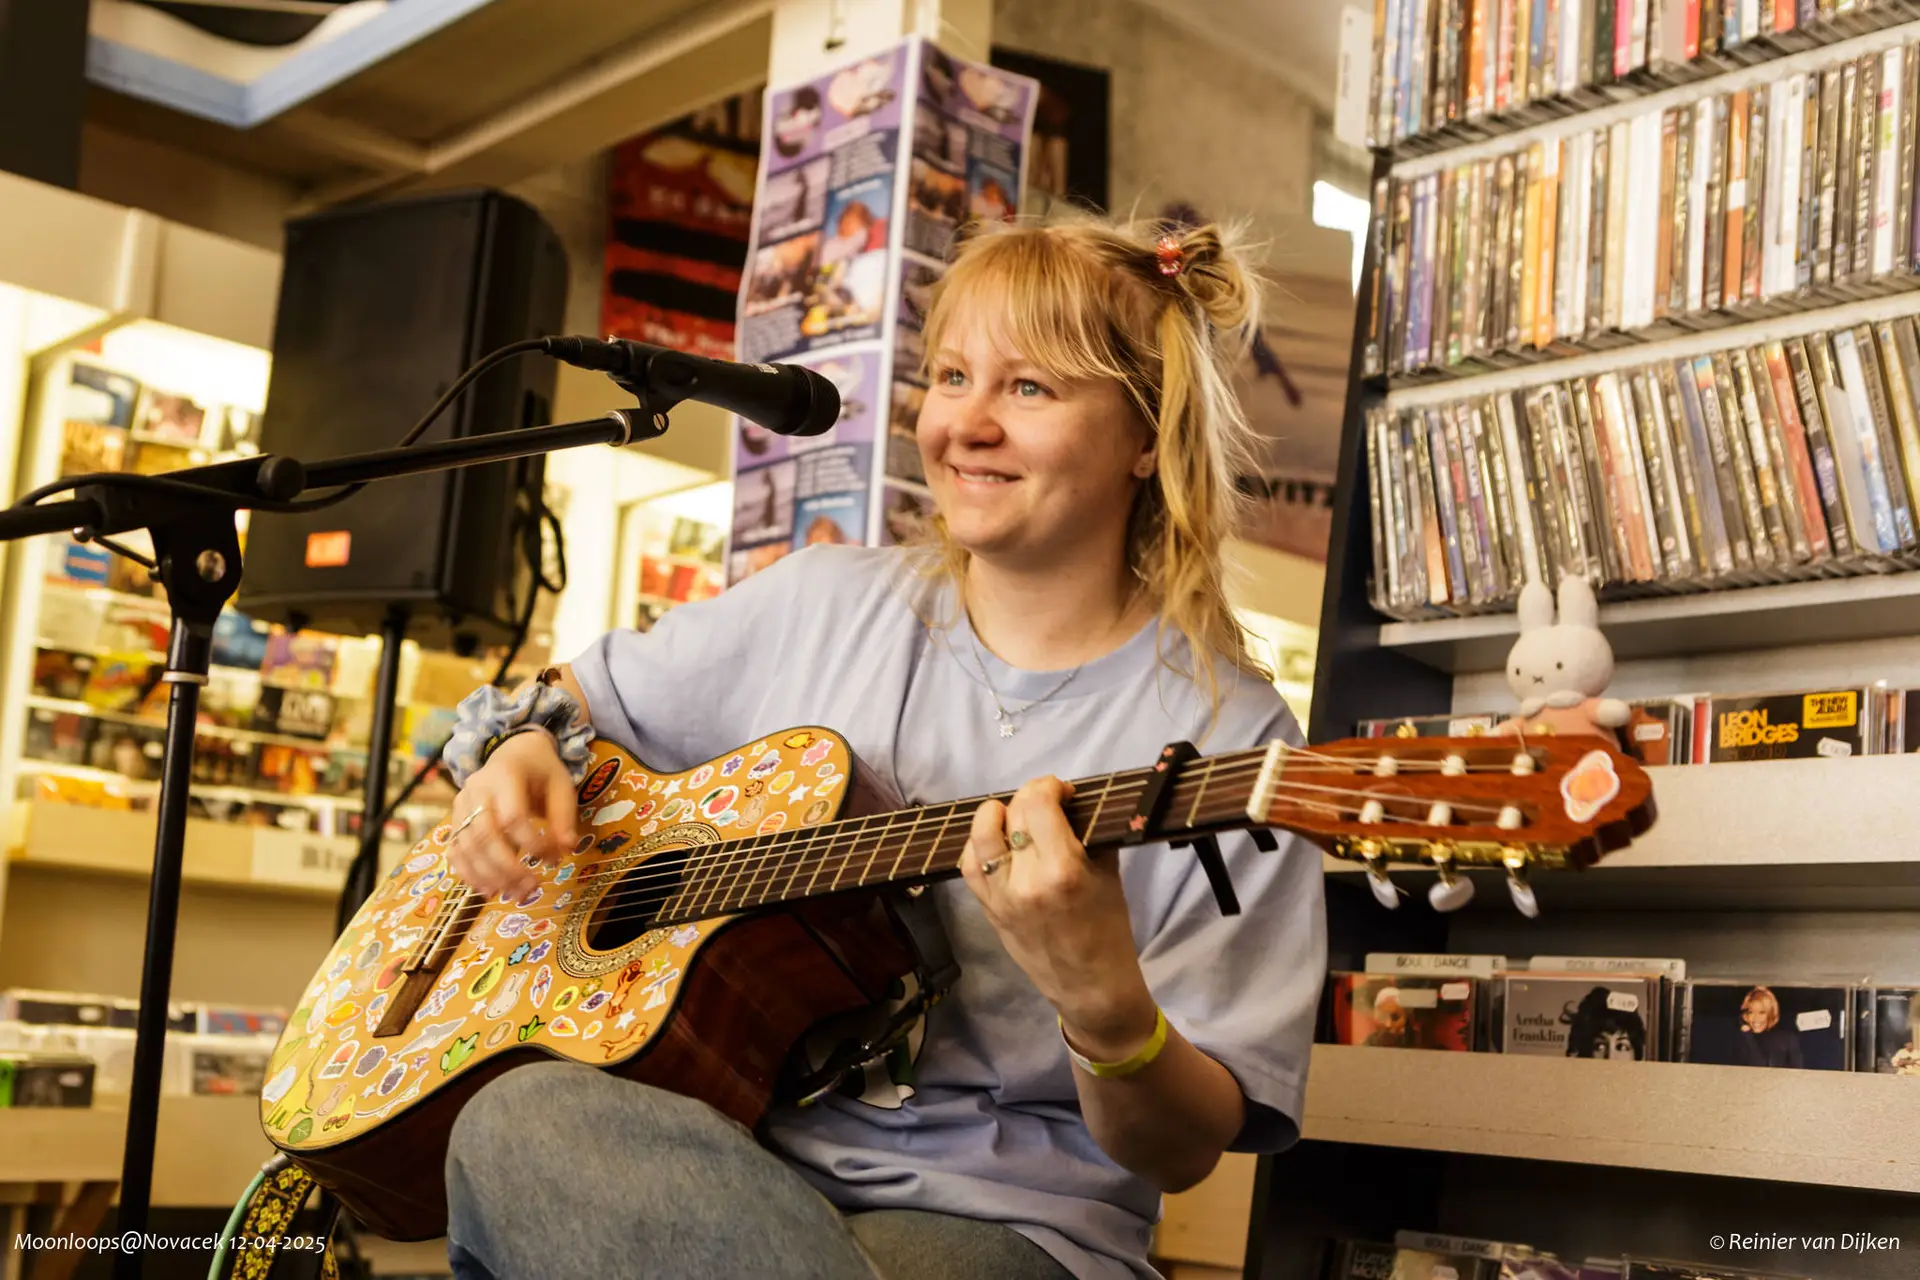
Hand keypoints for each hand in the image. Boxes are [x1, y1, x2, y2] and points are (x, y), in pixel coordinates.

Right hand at [445, 731, 580, 901]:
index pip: (513, 816)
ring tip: (514, 894)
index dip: (533, 843)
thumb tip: (567, 849)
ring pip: (466, 847)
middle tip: (530, 887)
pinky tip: (488, 889)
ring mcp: (460, 805)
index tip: (553, 860)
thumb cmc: (540, 770)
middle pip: (483, 835)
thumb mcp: (561, 785)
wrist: (511, 752)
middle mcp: (476, 789)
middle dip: (507, 867)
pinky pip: (455, 851)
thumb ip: (564, 817)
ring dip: (489, 876)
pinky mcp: (454, 820)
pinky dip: (469, 874)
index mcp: (505, 774)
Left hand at [959, 776, 1156, 1060]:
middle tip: (1048, 804)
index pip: (1038, 804)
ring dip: (997, 814)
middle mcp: (1025, 880)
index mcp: (1063, 870)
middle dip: (1030, 797)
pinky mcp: (987, 909)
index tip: (1063, 791)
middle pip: (1012, 814)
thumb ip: (1090, 834)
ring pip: (981, 834)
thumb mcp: (1109, 876)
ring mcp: (1000, 896)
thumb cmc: (1109, 931)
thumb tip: (1074, 803)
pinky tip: (996, 842)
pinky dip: (978, 845)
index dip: (1049, 786)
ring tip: (1015, 817)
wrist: (1090, 987)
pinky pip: (969, 865)